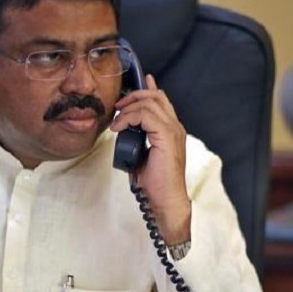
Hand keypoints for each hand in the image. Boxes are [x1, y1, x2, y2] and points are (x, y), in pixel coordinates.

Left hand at [110, 74, 190, 243]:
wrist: (165, 200)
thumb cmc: (155, 184)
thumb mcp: (141, 155)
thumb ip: (136, 139)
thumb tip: (123, 130)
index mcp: (172, 130)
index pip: (161, 101)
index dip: (145, 90)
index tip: (127, 95)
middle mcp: (176, 127)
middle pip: (156, 96)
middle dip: (133, 96)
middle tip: (118, 107)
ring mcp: (173, 131)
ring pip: (150, 103)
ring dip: (128, 108)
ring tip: (116, 121)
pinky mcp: (167, 137)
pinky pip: (146, 115)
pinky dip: (128, 118)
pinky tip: (119, 128)